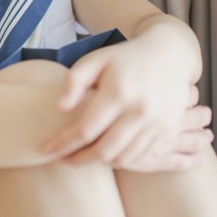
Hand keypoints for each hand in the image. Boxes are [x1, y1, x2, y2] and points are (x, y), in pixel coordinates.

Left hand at [43, 36, 212, 170]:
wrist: (170, 55)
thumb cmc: (126, 58)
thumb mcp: (96, 60)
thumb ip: (74, 81)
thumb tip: (60, 109)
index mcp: (119, 92)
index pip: (85, 130)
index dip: (63, 144)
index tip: (46, 150)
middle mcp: (140, 111)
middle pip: (104, 151)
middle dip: (78, 160)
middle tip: (63, 159)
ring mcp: (157, 124)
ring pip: (123, 158)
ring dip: (100, 161)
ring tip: (83, 156)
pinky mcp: (168, 131)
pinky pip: (141, 157)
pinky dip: (122, 160)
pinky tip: (108, 153)